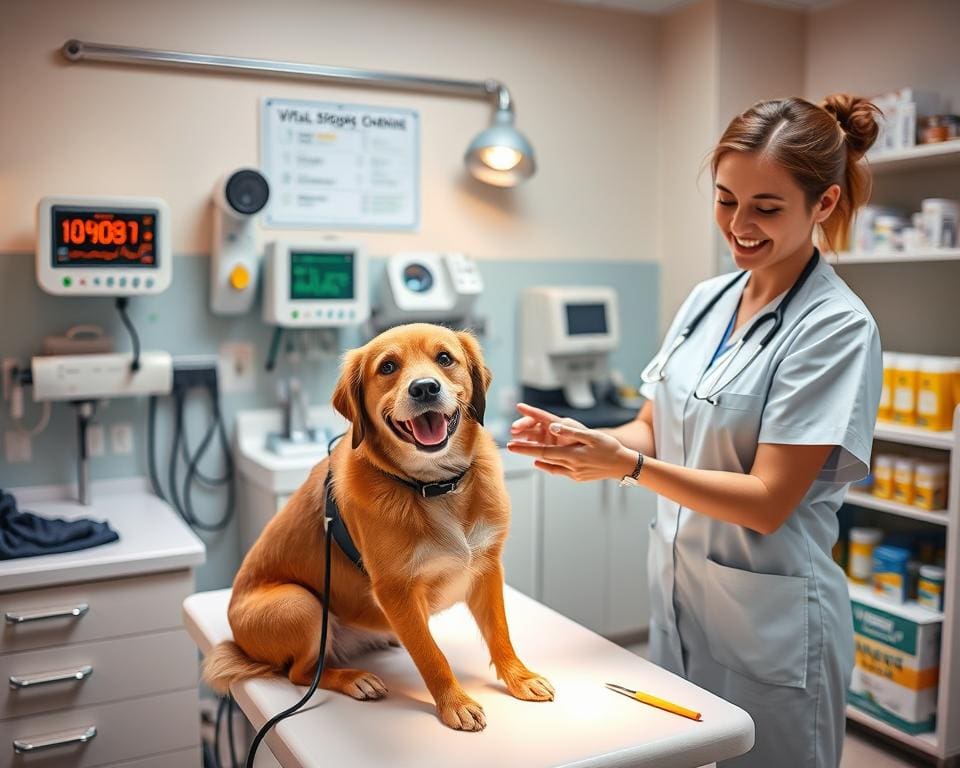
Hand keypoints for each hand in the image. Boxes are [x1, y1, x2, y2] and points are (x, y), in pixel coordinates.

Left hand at [507, 405, 637, 482]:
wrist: (624, 466)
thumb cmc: (611, 448)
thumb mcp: (593, 436)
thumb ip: (572, 432)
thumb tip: (554, 427)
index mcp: (573, 456)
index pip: (543, 451)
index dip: (526, 448)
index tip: (511, 445)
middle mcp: (571, 467)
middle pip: (543, 458)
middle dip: (526, 452)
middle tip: (510, 447)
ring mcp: (574, 474)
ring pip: (549, 465)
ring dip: (536, 458)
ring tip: (524, 451)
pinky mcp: (578, 477)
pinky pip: (558, 471)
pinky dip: (548, 466)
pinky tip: (542, 462)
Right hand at [510, 403, 587, 447]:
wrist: (600, 455)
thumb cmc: (594, 442)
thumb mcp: (584, 435)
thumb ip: (568, 431)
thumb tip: (553, 426)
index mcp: (560, 424)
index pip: (542, 415)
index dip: (530, 410)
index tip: (519, 405)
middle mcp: (553, 430)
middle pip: (534, 426)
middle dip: (522, 427)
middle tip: (514, 429)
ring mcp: (550, 440)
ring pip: (532, 437)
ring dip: (522, 438)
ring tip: (512, 442)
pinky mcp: (550, 449)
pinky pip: (536, 447)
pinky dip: (528, 448)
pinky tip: (522, 451)